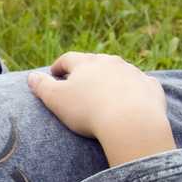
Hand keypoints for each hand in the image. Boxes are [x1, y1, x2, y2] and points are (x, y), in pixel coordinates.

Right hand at [27, 52, 175, 166]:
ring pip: (119, 71)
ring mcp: (133, 73)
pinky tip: (130, 100)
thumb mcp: (56, 99)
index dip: (59, 66)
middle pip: (95, 61)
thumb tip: (31, 76)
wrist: (131, 122)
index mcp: (86, 63)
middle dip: (86, 70)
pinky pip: (140, 84)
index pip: (68, 59)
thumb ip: (41, 86)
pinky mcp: (150, 87)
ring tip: (104, 92)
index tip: (53, 74)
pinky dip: (133, 89)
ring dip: (110, 78)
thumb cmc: (88, 111)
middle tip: (79, 81)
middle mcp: (111, 62)